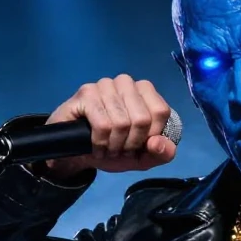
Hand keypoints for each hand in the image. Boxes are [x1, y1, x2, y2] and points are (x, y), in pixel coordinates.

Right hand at [40, 75, 176, 181]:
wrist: (78, 153)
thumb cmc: (114, 149)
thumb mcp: (144, 157)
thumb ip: (162, 153)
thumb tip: (158, 143)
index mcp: (145, 92)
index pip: (161, 111)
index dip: (152, 136)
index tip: (140, 146)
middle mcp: (126, 83)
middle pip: (142, 118)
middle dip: (132, 143)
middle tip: (121, 149)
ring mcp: (105, 85)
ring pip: (121, 122)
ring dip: (114, 145)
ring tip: (108, 149)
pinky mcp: (86, 93)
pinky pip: (102, 124)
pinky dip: (100, 143)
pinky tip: (96, 147)